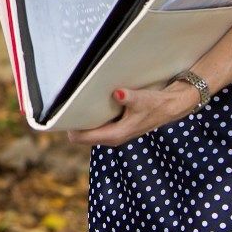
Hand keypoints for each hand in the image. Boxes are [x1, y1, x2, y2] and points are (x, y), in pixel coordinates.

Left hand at [67, 82, 196, 147]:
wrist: (170, 106)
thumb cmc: (156, 104)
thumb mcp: (143, 100)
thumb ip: (130, 98)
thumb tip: (118, 93)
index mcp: (114, 135)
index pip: (80, 138)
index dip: (68, 127)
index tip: (61, 113)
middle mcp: (111, 137)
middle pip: (80, 135)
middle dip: (72, 122)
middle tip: (63, 103)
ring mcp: (113, 133)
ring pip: (88, 130)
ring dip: (81, 119)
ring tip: (73, 101)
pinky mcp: (115, 127)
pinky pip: (95, 124)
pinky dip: (90, 116)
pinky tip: (88, 102)